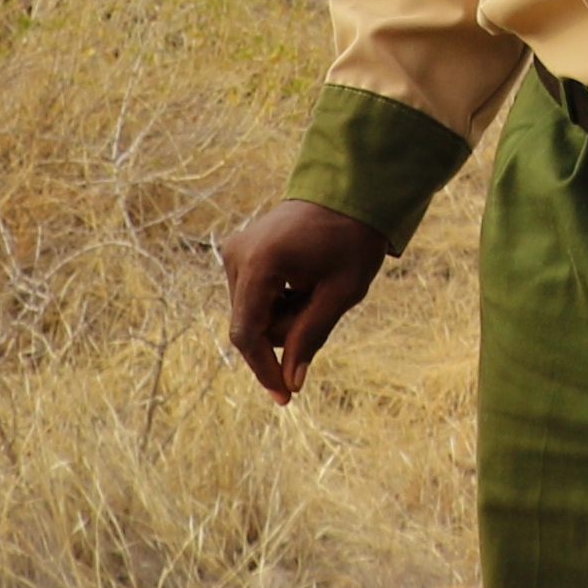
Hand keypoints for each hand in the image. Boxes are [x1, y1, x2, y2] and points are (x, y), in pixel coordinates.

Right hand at [220, 199, 390, 402]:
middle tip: (322, 305)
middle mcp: (237, 255)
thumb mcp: (341, 292)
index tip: (284, 397)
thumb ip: (311, 336)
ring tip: (315, 287)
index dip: (265, 370)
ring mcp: (235, 252)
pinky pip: (254, 299)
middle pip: (252, 326)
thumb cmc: (352, 238)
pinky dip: (279, 303)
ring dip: (285, 317)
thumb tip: (291, 382)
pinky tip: (303, 281)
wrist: (348, 190)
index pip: (248, 333)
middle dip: (287, 332)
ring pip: (253, 316)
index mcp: (260, 262)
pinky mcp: (240, 254)